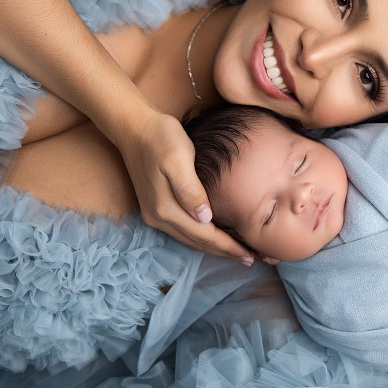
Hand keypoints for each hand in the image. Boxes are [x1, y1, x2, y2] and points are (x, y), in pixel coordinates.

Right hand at [117, 105, 254, 262]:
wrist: (133, 128)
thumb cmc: (161, 137)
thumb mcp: (179, 157)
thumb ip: (191, 190)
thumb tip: (205, 218)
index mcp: (167, 208)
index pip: (205, 236)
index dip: (229, 247)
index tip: (251, 256)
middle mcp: (159, 217)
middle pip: (199, 243)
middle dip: (226, 253)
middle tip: (253, 259)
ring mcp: (155, 215)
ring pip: (191, 240)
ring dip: (215, 249)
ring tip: (238, 253)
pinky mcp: (155, 208)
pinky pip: (184, 231)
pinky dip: (202, 238)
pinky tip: (215, 238)